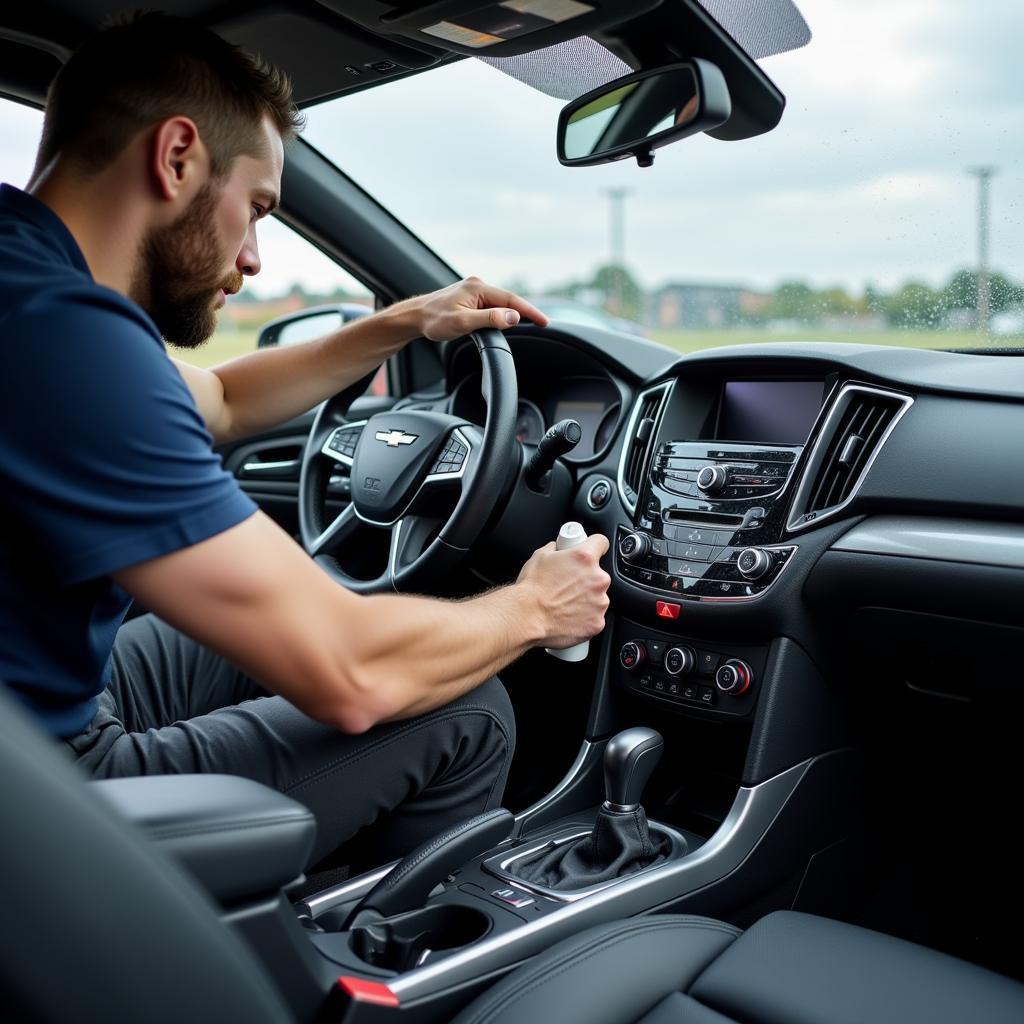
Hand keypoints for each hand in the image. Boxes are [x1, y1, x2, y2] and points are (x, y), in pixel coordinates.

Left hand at [415, 276, 548, 341]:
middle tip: (541, 325)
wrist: (415, 318)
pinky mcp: (470, 298)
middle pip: (508, 300)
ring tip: (527, 324)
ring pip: (500, 304)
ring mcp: (474, 291)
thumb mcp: (463, 322)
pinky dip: (501, 314)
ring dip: (512, 314)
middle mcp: (478, 285)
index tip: (544, 322)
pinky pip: (492, 306)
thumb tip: (514, 317)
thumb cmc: (434, 320)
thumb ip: (490, 319)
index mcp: (478, 287)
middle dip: (525, 312)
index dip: (530, 311)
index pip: (511, 299)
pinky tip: (505, 322)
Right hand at [516, 534, 610, 649]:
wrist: (527, 616)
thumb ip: (554, 549)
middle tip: (568, 585)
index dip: (595, 546)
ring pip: (598, 596)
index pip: (601, 542)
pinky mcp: (597, 622)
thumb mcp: (539, 556)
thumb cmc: (531, 588)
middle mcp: (598, 578)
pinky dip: (585, 617)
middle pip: (599, 574)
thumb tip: (556, 549)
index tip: (593, 551)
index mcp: (585, 558)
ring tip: (566, 602)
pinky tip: (569, 616)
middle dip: (587, 578)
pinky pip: (595, 616)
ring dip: (587, 598)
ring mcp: (600, 602)